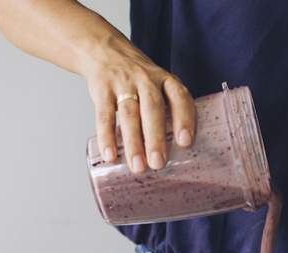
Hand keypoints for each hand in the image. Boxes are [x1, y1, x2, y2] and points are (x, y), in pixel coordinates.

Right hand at [82, 40, 194, 172]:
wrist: (103, 50)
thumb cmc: (139, 79)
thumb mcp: (158, 85)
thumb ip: (168, 111)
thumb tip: (179, 153)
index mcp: (166, 81)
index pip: (179, 97)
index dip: (184, 119)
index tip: (185, 142)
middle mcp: (146, 80)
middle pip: (152, 108)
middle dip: (156, 137)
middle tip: (158, 163)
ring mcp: (122, 83)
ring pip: (129, 114)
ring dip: (133, 142)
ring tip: (138, 166)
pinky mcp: (101, 89)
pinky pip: (104, 114)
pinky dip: (107, 136)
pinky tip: (111, 155)